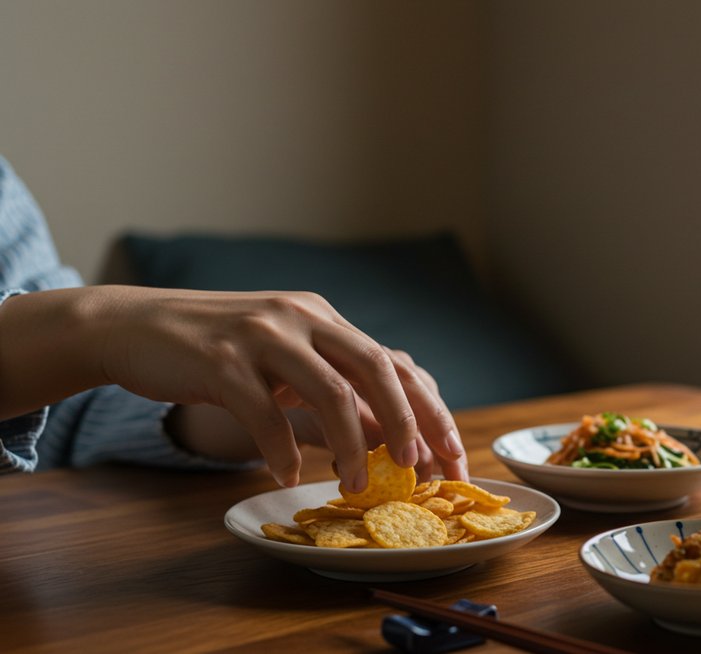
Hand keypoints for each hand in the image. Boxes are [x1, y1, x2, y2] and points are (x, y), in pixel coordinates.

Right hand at [92, 287, 466, 487]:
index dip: (429, 410)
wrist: (132, 327)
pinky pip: (264, 413)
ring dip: (350, 445)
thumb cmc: (215, 353)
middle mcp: (300, 318)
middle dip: (407, 423)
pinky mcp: (220, 360)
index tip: (451, 456)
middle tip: (416, 470)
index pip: (393, 363)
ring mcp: (261, 335)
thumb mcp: (283, 362)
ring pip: (330, 391)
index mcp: (322, 318)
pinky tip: (286, 476)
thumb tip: (388, 434)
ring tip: (353, 485)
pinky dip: (281, 451)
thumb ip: (333, 388)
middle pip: (376, 368)